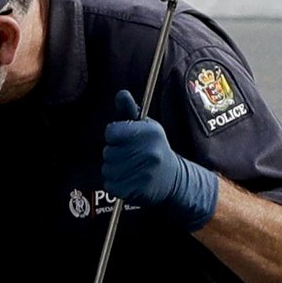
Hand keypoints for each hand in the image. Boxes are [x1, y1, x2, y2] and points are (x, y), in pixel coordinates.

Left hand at [101, 89, 220, 232]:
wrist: (174, 179)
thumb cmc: (154, 148)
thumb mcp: (146, 127)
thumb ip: (128, 111)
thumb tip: (121, 93)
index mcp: (150, 132)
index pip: (111, 132)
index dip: (114, 136)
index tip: (124, 139)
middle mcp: (149, 151)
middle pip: (107, 152)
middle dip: (114, 154)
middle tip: (131, 156)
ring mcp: (144, 172)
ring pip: (107, 169)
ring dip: (114, 170)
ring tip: (131, 168)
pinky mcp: (138, 189)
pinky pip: (110, 185)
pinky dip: (115, 184)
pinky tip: (130, 180)